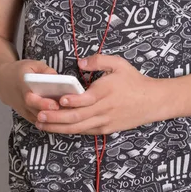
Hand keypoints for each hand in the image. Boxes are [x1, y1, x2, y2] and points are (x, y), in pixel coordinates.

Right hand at [0, 59, 61, 124]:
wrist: (2, 81)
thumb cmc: (20, 71)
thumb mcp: (32, 64)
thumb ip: (46, 70)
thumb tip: (59, 78)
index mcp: (22, 85)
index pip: (30, 98)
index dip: (43, 102)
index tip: (55, 104)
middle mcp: (21, 100)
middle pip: (35, 111)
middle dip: (50, 112)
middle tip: (64, 111)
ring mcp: (22, 109)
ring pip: (37, 118)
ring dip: (50, 118)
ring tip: (65, 114)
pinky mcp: (25, 114)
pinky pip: (37, 120)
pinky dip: (47, 121)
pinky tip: (59, 118)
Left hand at [35, 54, 158, 134]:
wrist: (151, 101)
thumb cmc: (133, 81)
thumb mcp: (118, 64)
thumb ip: (98, 60)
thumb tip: (80, 62)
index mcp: (105, 93)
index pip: (85, 100)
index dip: (72, 101)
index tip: (59, 100)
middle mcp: (103, 110)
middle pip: (76, 117)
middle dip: (56, 117)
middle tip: (39, 114)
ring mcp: (104, 122)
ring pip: (78, 128)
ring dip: (58, 127)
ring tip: (41, 123)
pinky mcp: (105, 129)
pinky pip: (84, 131)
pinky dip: (70, 130)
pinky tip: (57, 127)